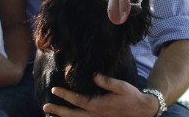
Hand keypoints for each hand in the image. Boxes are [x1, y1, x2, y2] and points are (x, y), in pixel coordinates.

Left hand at [42, 74, 157, 116]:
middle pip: (72, 114)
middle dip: (58, 111)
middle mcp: (95, 115)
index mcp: (98, 105)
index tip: (54, 90)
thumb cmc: (131, 97)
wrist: (143, 111)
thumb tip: (93, 75)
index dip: (65, 95)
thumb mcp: (121, 86)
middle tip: (45, 107)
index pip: (77, 100)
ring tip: (50, 116)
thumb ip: (107, 81)